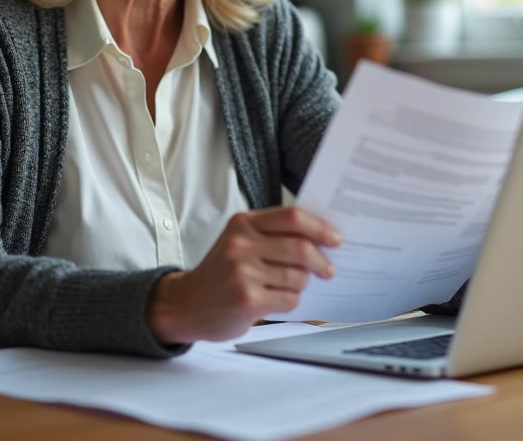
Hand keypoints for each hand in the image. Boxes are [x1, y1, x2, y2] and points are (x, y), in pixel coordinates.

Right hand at [147, 206, 340, 345]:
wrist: (186, 304)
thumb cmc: (221, 273)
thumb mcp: (239, 242)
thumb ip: (272, 235)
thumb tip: (321, 238)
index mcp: (243, 223)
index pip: (293, 217)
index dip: (320, 228)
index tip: (336, 239)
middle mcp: (241, 243)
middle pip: (301, 248)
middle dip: (321, 261)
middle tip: (328, 271)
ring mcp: (243, 272)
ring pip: (298, 277)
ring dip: (301, 285)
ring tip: (285, 287)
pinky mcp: (247, 299)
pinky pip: (290, 299)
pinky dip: (289, 302)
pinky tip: (273, 301)